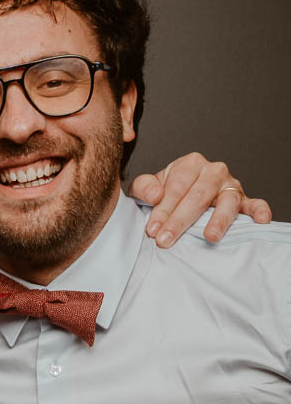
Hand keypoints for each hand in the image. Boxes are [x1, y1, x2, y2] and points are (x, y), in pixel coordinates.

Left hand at [128, 153, 272, 246]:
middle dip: (180, 220)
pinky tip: (260, 220)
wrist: (182, 194)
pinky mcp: (244, 200)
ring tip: (210, 237)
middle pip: (198, 196)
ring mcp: (231, 185)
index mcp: (190, 164)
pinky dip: (259, 211)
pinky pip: (255, 204)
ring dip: (219, 220)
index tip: (152, 229)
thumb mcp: (147, 187)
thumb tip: (154, 195)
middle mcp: (213, 171)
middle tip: (166, 239)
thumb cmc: (164, 191)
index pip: (176, 187)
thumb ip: (144, 187)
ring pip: (227, 201)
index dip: (163, 209)